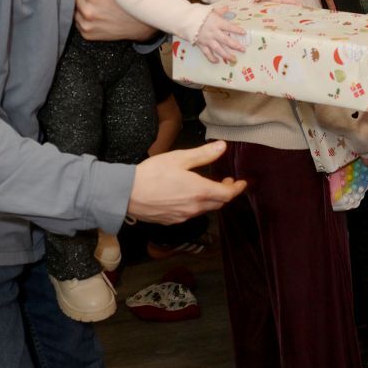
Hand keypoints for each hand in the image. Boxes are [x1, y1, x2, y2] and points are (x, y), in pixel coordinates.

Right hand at [128, 141, 245, 223]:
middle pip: (218, 203)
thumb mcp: (179, 158)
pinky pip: (191, 214)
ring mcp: (183, 216)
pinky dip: (197, 205)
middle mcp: (194, 208)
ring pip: (205, 209)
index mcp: (200, 191)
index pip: (227, 194)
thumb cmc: (152, 173)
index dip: (237, 188)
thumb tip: (223, 147)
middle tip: (227, 182)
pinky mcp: (171, 220)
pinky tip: (190, 196)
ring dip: (212, 199)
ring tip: (209, 187)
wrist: (126, 194)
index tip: (241, 182)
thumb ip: (203, 154)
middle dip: (226, 193)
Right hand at [194, 6, 246, 62]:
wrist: (185, 19)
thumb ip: (220, 11)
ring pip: (218, 49)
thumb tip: (227, 7)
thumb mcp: (210, 10)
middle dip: (235, 45)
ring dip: (226, 55)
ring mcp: (207, 39)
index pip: (229, 27)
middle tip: (243, 49)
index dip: (237, 30)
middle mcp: (213, 32)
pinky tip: (217, 61)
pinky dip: (212, 58)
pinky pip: (207, 53)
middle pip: (226, 40)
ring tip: (233, 59)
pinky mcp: (201, 44)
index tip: (244, 33)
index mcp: (217, 22)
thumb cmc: (199, 14)